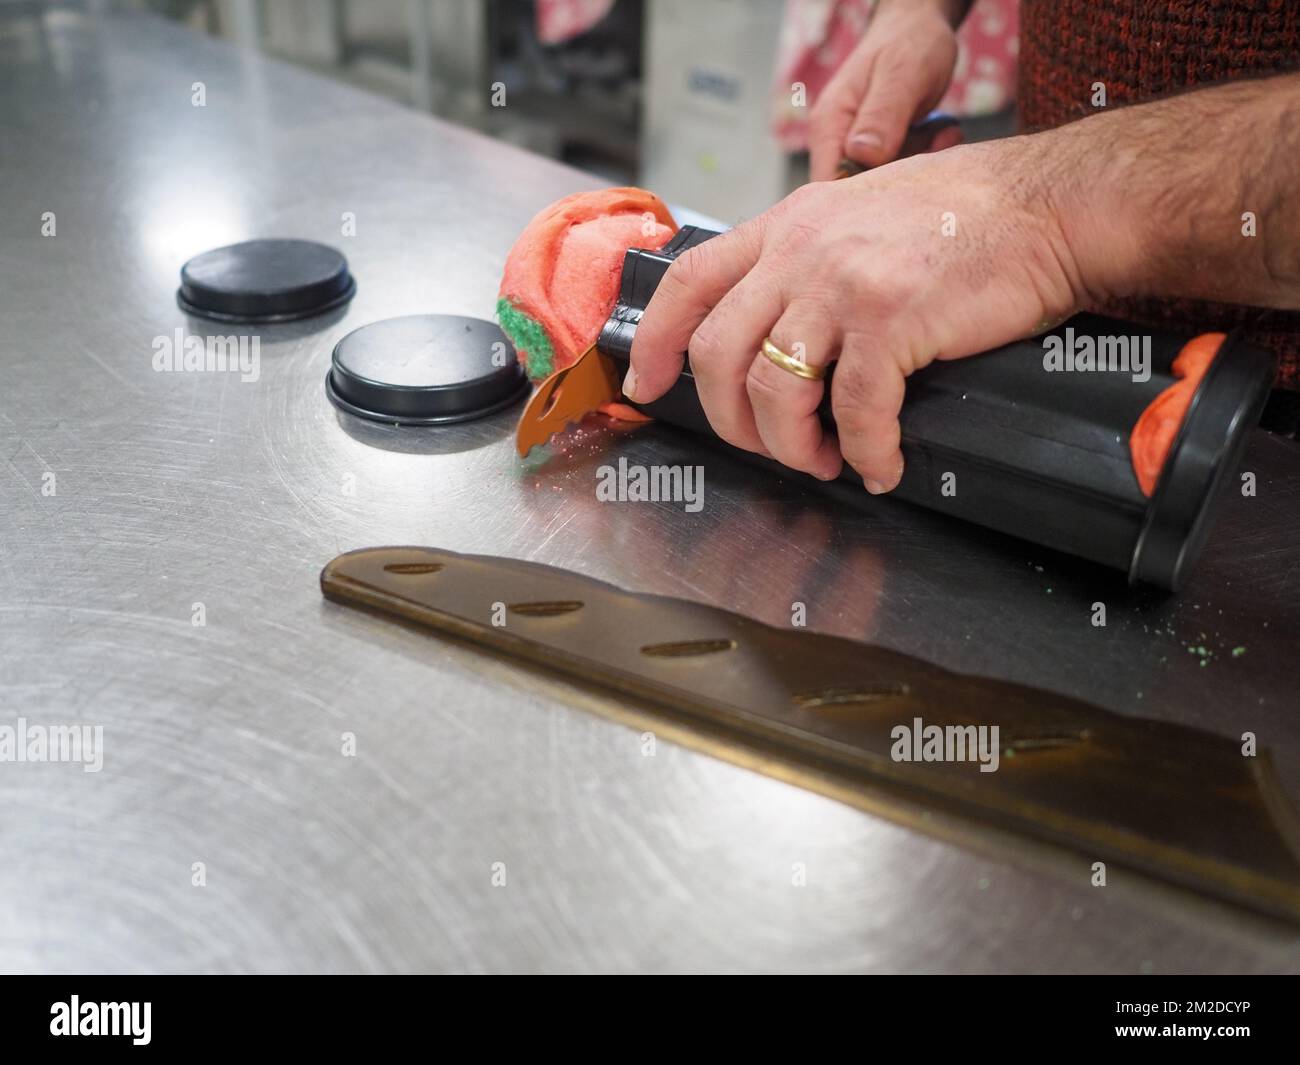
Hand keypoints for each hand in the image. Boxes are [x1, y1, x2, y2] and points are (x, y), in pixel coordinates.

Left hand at [624, 136, 1086, 490]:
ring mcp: (843, 283)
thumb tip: (779, 329)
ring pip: (772, 390)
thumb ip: (809, 257)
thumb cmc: (966, 216)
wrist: (1050, 205)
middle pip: (718, 354)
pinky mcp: (892, 318)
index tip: (646, 387)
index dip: (658, 343)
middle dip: (732, 423)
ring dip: (792, 447)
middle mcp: (801, 250)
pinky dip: (866, 451)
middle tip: (773, 449)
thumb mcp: (860, 212)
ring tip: (827, 461)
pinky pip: (855, 409)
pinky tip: (883, 466)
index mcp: (786, 225)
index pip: (688, 282)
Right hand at [808, 0, 964, 180]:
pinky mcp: (879, 151)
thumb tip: (862, 156)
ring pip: (883, 183)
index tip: (900, 189)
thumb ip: (882, 115)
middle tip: (936, 145)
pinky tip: (939, 134)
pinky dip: (923, 157)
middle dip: (900, 178)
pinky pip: (898, 170)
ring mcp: (857, 149)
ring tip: (942, 133)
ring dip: (918, 164)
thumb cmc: (908, 42)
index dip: (859, 201)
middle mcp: (836, 143)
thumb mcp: (901, 74)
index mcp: (829, 127)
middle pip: (858, 191)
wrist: (917, 26)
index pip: (828, 187)